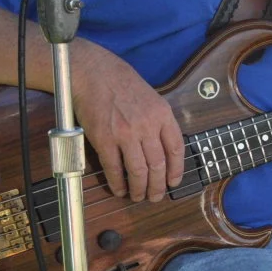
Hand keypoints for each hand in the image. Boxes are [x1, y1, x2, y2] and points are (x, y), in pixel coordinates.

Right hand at [72, 45, 184, 201]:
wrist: (95, 73)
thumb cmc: (123, 85)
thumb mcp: (153, 98)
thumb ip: (160, 122)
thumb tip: (165, 149)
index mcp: (162, 115)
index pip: (176, 149)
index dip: (177, 170)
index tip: (173, 182)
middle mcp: (147, 126)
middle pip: (158, 165)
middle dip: (158, 186)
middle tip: (155, 196)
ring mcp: (125, 134)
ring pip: (138, 171)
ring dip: (139, 189)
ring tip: (139, 196)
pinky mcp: (104, 140)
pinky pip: (114, 168)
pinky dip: (118, 183)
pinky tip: (120, 189)